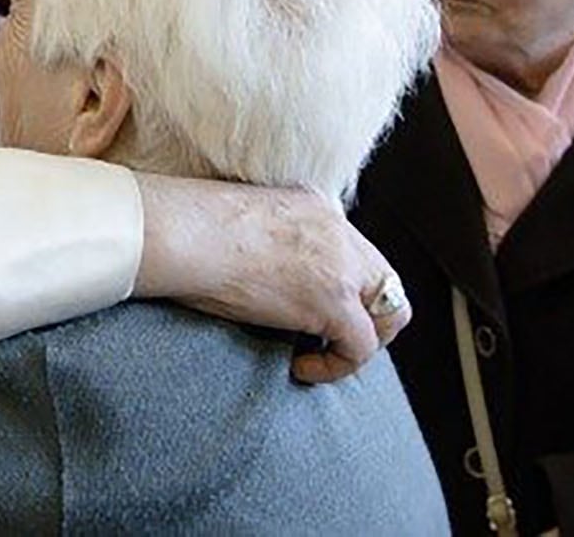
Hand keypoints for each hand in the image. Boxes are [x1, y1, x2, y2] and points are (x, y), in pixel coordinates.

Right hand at [131, 175, 407, 382]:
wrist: (181, 232)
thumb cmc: (185, 229)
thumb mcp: (239, 221)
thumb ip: (265, 239)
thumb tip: (255, 272)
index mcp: (314, 205)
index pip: (353, 249)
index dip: (342, 285)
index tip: (308, 308)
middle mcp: (337, 230)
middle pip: (385, 279)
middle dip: (368, 315)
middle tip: (330, 338)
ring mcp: (341, 265)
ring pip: (391, 314)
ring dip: (363, 341)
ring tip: (323, 355)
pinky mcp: (333, 302)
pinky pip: (362, 347)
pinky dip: (337, 365)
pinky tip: (301, 367)